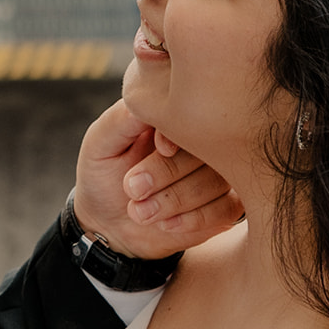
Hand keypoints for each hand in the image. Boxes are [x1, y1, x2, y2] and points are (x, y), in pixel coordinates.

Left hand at [73, 100, 242, 258]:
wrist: (109, 226)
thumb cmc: (103, 178)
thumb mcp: (100, 144)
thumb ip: (121, 119)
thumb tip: (149, 102)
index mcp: (176, 117)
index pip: (193, 113)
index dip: (179, 133)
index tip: (157, 149)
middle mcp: (203, 141)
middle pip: (209, 148)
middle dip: (167, 174)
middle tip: (132, 190)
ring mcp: (218, 172)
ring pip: (218, 180)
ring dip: (175, 200)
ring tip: (140, 211)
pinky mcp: (226, 204)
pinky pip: (227, 208)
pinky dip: (195, 219)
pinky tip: (166, 224)